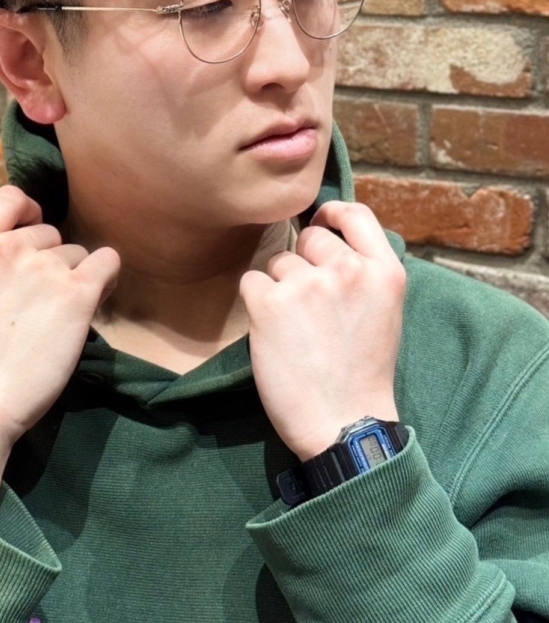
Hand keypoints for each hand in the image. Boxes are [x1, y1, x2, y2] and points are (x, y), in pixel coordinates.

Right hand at [0, 185, 119, 523]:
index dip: (29, 212)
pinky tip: (91, 302)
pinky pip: (108, 263)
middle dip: (50, 261)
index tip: (34, 232)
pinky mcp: (76, 294)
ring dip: (74, 279)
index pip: (12, 197)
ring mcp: (44, 268)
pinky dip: (105, 279)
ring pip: (78, 254)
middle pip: (51, 234)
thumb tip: (18, 241)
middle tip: (40, 303)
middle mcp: (9, 247)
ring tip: (55, 318)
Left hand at [239, 201, 404, 460]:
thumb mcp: (384, 312)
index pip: (357, 214)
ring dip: (280, 288)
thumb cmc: (363, 374)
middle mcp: (348, 269)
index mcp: (384, 271)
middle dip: (304, 264)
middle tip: (311, 308)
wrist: (345, 424)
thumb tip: (330, 241)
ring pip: (278, 263)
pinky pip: (252, 282)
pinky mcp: (271, 303)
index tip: (321, 222)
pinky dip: (257, 304)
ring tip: (297, 329)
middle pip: (309, 238)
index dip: (333, 214)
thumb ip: (363, 273)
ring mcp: (308, 284)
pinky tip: (274, 333)